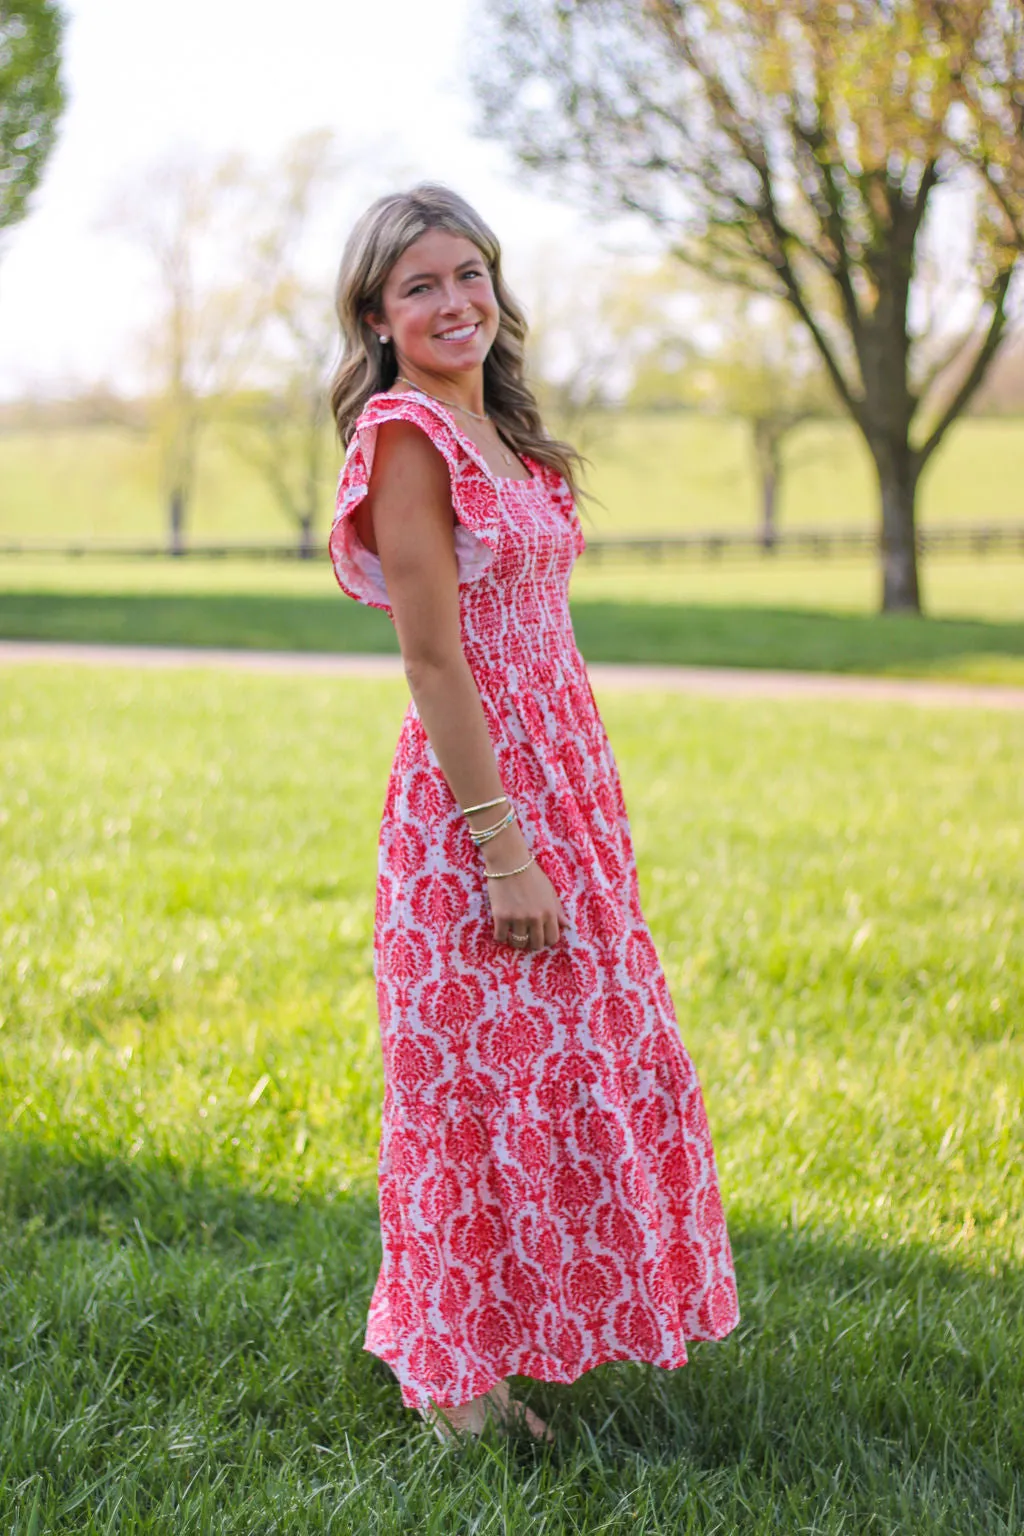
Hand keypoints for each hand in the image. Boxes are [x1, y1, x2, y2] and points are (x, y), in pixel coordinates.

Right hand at [481, 828, 570, 950]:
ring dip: (516, 940)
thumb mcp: (549, 890)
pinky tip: (502, 929)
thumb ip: (558, 910)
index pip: (553, 939)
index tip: (540, 935)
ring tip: (513, 933)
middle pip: (536, 944)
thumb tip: (568, 926)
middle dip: (532, 942)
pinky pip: (501, 937)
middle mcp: (535, 917)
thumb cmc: (531, 873)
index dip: (547, 939)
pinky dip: (501, 936)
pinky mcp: (501, 916)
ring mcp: (517, 918)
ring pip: (518, 943)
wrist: (509, 861)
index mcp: (549, 911)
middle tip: (526, 935)